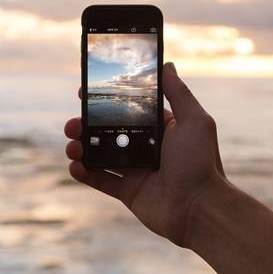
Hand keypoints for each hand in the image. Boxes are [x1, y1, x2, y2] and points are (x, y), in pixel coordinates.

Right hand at [64, 62, 226, 246]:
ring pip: (100, 154)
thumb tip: (166, 64)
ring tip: (71, 146)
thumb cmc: (201, 162)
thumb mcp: (194, 121)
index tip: (85, 93)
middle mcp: (146, 147)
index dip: (106, 102)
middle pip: (108, 132)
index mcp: (160, 129)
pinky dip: (85, 174)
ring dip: (81, 148)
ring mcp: (136, 170)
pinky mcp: (128, 192)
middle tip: (72, 124)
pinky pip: (101, 180)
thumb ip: (178, 93)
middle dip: (87, 126)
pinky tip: (74, 166)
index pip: (128, 110)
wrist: (200, 209)